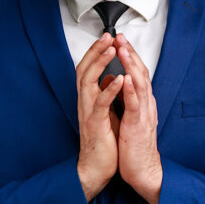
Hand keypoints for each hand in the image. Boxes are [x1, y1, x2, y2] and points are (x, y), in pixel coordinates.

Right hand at [75, 33, 123, 201]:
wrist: (97, 167)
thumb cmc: (103, 141)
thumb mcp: (105, 112)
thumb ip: (106, 94)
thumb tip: (111, 77)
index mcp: (89, 99)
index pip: (88, 68)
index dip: (95, 52)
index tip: (107, 37)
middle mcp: (85, 102)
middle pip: (84, 69)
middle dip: (96, 51)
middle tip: (107, 36)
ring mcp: (88, 112)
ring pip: (88, 82)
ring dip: (100, 63)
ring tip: (111, 49)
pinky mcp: (95, 124)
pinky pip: (100, 104)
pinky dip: (110, 90)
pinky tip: (120, 80)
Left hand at [115, 33, 162, 203]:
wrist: (144, 171)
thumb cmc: (135, 147)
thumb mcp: (130, 118)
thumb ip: (128, 101)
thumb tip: (121, 84)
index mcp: (142, 103)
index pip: (137, 73)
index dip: (129, 56)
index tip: (120, 41)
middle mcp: (146, 104)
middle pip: (140, 73)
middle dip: (130, 53)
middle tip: (121, 36)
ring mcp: (144, 114)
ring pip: (140, 84)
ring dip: (131, 65)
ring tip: (124, 49)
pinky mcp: (138, 126)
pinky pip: (135, 104)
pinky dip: (131, 89)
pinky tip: (126, 78)